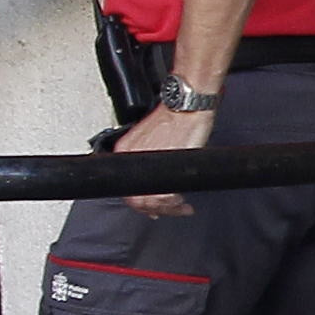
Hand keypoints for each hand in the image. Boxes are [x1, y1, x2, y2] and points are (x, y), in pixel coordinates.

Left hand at [113, 100, 216, 216]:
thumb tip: (156, 169)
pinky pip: (163, 197)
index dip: (142, 202)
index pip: (128, 186)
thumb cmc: (178, 116)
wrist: (188, 105)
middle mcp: (131, 156)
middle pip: (136, 198)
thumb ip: (151, 152)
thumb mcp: (156, 134)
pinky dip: (173, 204)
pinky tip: (182, 202)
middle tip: (172, 209)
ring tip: (180, 207)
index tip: (155, 206)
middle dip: (156, 208)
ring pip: (149, 201)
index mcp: (126, 148)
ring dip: (167, 208)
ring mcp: (145, 163)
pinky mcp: (161, 168)